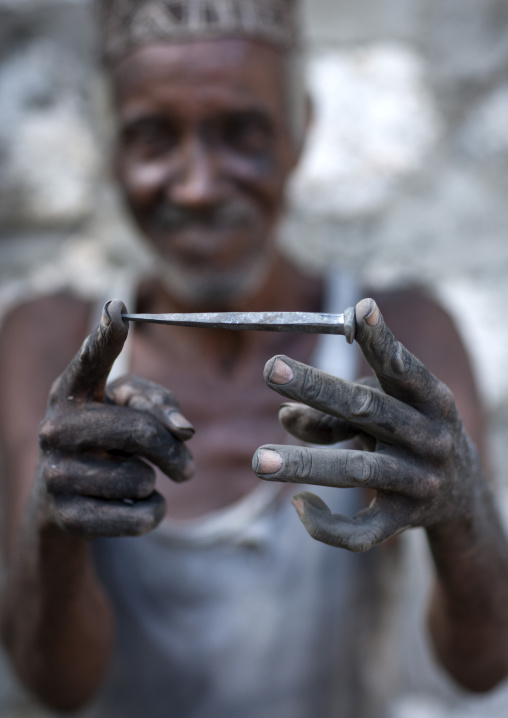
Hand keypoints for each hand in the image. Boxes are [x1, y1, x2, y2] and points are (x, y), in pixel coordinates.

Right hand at [37, 299, 193, 538]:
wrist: (65, 503)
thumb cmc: (108, 443)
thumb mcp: (129, 413)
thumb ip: (160, 406)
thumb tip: (185, 430)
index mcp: (72, 391)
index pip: (91, 360)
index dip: (107, 336)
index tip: (119, 310)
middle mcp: (55, 427)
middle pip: (142, 433)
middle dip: (174, 452)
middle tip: (186, 468)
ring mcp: (56, 474)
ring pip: (143, 479)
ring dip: (153, 483)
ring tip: (129, 480)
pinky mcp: (68, 518)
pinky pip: (141, 516)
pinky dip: (152, 513)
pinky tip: (130, 507)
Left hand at [252, 298, 481, 551]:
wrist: (460, 492)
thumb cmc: (407, 433)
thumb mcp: (382, 413)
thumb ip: (334, 411)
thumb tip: (284, 414)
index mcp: (430, 400)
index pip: (404, 368)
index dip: (382, 341)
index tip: (359, 310)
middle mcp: (429, 438)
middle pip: (369, 410)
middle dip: (318, 389)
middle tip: (271, 368)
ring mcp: (418, 482)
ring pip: (357, 471)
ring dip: (306, 463)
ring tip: (258, 461)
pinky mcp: (403, 522)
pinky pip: (361, 531)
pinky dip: (325, 523)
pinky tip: (299, 505)